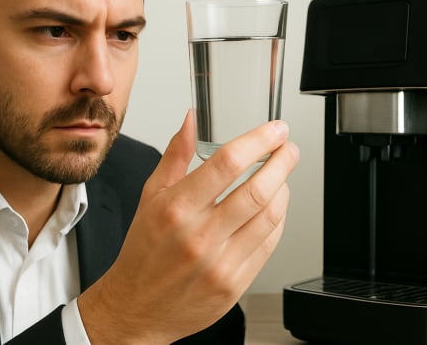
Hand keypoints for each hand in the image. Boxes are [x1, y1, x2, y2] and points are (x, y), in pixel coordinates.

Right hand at [77, 110, 298, 343]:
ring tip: (282, 176)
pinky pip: (269, 245)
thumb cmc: (144, 250)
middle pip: (257, 190)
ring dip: (283, 189)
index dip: (258, 141)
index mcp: (176, 208)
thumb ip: (175, 156)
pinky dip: (277, 220)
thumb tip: (191, 120)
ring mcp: (220, 263)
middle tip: (289, 148)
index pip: (227, 163)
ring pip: (270, 217)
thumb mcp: (150, 196)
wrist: (137, 306)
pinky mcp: (234, 284)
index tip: (275, 130)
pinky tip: (273, 207)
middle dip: (283, 162)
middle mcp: (199, 236)